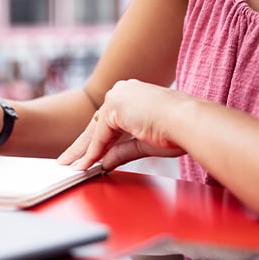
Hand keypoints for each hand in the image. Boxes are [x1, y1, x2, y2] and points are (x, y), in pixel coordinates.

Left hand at [57, 79, 186, 170]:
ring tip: (69, 167)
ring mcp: (117, 97)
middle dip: (81, 147)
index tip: (85, 155)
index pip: (107, 122)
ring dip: (81, 152)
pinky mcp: (113, 108)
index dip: (94, 141)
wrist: (191, 122)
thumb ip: (121, 150)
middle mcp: (122, 91)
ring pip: (94, 131)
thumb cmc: (180, 130)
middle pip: (95, 126)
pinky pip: (99, 137)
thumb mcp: (144, 143)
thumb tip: (104, 163)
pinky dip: (91, 154)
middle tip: (67, 162)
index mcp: (133, 95)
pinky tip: (83, 166)